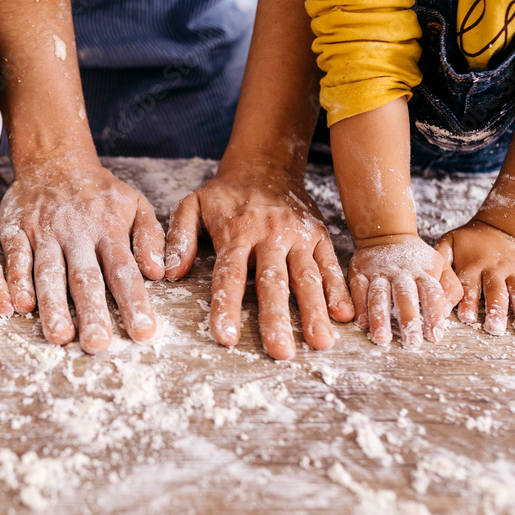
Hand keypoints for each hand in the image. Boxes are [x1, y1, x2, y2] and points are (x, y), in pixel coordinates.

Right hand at [0, 161, 164, 353]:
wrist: (54, 159)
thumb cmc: (99, 192)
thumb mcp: (135, 203)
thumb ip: (150, 236)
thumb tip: (159, 272)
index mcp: (109, 230)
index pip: (124, 271)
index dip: (134, 302)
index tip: (143, 332)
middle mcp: (77, 235)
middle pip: (86, 278)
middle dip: (92, 313)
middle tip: (98, 345)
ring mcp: (45, 233)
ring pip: (49, 272)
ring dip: (53, 305)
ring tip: (60, 336)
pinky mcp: (17, 231)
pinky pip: (16, 258)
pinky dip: (17, 281)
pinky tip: (20, 306)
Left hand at [166, 169, 352, 359]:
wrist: (266, 162)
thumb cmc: (226, 193)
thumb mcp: (192, 204)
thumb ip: (180, 237)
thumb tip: (170, 273)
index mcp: (236, 232)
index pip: (229, 275)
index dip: (227, 307)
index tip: (226, 338)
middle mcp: (270, 235)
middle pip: (273, 282)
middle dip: (277, 319)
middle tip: (281, 353)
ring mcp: (298, 236)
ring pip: (307, 277)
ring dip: (314, 311)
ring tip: (320, 343)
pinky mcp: (319, 234)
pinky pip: (330, 264)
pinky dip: (338, 289)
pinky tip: (343, 314)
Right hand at [347, 234, 461, 348]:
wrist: (386, 236)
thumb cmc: (416, 259)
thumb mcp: (439, 265)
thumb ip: (450, 285)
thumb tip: (452, 308)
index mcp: (423, 271)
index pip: (432, 293)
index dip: (434, 314)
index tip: (435, 336)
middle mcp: (401, 272)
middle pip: (405, 296)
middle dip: (408, 319)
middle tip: (411, 342)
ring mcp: (378, 272)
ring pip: (379, 295)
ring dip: (379, 317)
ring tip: (382, 338)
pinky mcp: (359, 273)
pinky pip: (358, 290)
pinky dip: (359, 306)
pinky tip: (361, 322)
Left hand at [436, 220, 514, 336]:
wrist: (496, 225)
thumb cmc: (466, 241)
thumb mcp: (447, 244)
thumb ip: (439, 263)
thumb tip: (432, 285)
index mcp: (474, 264)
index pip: (469, 285)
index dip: (467, 300)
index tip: (466, 317)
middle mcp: (496, 270)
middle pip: (496, 292)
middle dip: (495, 310)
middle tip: (494, 328)